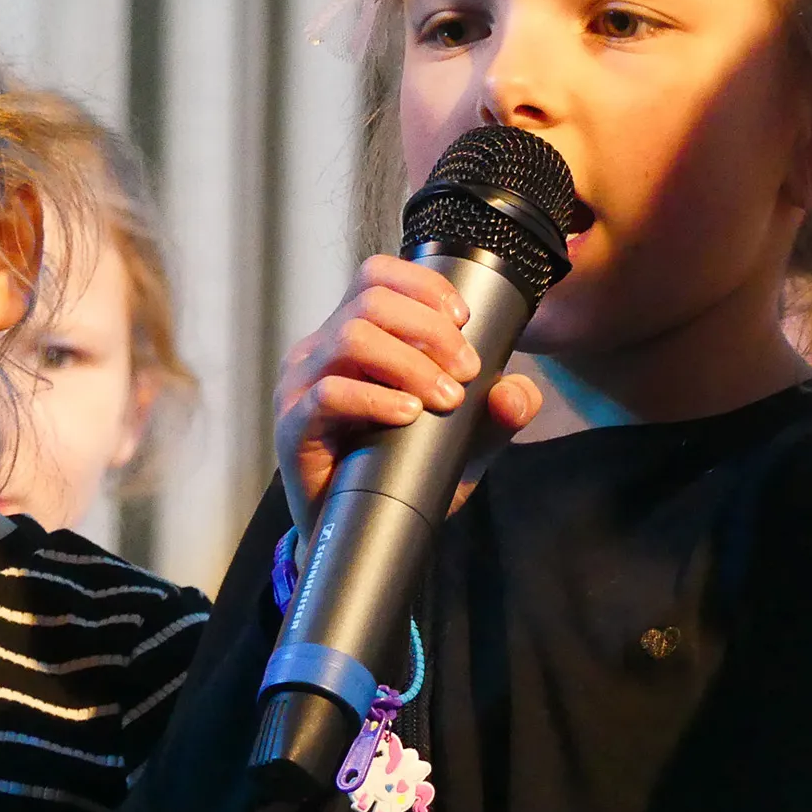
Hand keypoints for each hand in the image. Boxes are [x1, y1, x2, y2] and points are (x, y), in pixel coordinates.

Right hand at [273, 254, 540, 535]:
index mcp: (353, 335)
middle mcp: (321, 349)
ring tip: (443, 397)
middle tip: (466, 371)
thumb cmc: (399, 473)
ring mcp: (302, 384)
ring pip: (351, 337)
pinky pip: (329, 393)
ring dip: (409, 363)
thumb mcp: (461, 440)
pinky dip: (376, 399)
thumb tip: (516, 393)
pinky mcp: (294, 424)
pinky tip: (408, 415)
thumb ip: (494, 414)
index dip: (422, 285)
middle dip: (430, 330)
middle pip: (371, 300)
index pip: (377, 276)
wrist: (356, 535)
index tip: (464, 320)